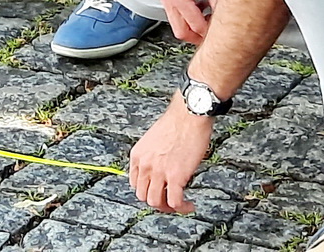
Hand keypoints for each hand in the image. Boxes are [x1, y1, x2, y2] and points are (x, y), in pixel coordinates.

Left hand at [129, 96, 211, 213]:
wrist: (189, 115)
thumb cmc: (176, 123)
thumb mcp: (153, 140)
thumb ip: (152, 156)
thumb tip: (160, 170)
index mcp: (137, 155)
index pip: (134, 183)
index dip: (147, 191)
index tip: (158, 192)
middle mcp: (145, 165)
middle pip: (143, 196)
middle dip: (157, 201)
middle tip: (169, 201)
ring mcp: (159, 172)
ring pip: (155, 202)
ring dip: (168, 208)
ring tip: (179, 205)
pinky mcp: (176, 176)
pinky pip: (174, 202)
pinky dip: (182, 208)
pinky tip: (189, 205)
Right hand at [157, 0, 224, 42]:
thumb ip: (218, 2)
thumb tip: (225, 19)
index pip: (196, 27)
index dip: (211, 32)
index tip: (222, 31)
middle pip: (182, 32)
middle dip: (198, 36)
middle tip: (214, 32)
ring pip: (177, 24)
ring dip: (192, 25)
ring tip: (208, 15)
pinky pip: (174, 13)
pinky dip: (187, 15)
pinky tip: (199, 6)